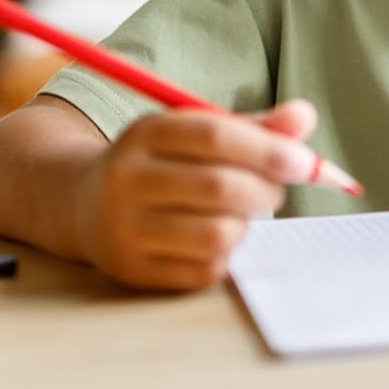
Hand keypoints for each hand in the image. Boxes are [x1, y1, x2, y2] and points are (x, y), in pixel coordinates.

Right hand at [76, 100, 322, 290]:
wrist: (83, 204)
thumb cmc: (164, 163)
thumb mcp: (197, 132)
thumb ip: (255, 127)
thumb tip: (305, 118)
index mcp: (146, 133)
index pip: (214, 135)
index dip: (267, 148)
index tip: (304, 162)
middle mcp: (127, 179)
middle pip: (218, 187)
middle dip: (265, 190)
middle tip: (276, 191)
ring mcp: (125, 229)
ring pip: (217, 234)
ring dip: (246, 225)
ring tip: (240, 214)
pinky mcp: (132, 271)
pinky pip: (205, 270)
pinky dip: (226, 255)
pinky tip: (215, 238)